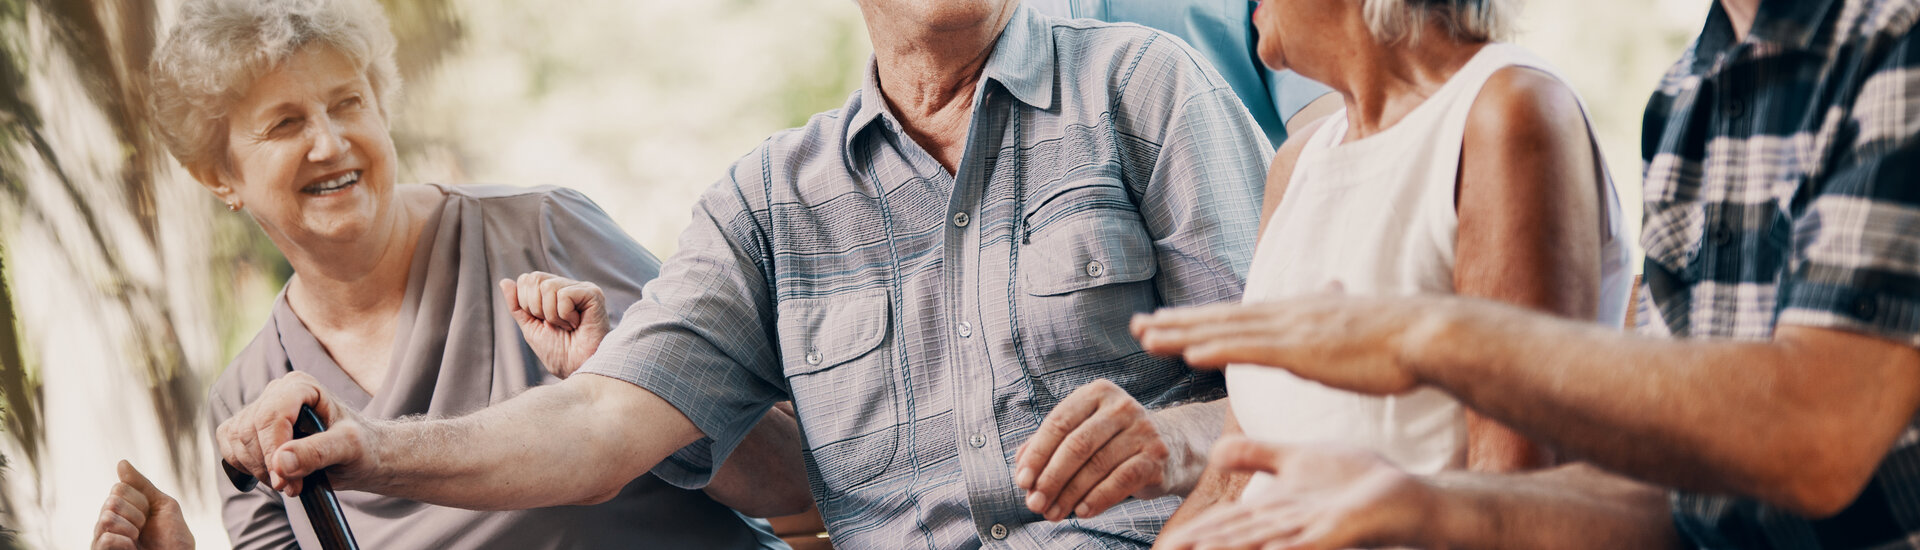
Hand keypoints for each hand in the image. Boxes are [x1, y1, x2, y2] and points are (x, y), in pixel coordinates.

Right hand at [91, 460, 194, 549]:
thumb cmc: (173, 539)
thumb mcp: (163, 505)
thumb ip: (141, 485)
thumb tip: (121, 462)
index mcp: (122, 508)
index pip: (120, 488)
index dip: (142, 500)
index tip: (151, 515)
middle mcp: (107, 522)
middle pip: (112, 500)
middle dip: (137, 514)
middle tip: (144, 529)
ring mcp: (102, 538)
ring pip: (107, 517)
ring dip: (132, 529)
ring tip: (138, 540)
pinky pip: (106, 538)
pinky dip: (125, 542)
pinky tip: (131, 549)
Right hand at [215, 371, 380, 495]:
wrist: (358, 455)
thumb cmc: (360, 446)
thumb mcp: (349, 448)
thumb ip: (318, 452)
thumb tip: (281, 463)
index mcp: (301, 386)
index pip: (271, 417)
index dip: (273, 452)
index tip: (285, 482)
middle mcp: (276, 392)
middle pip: (249, 430)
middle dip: (267, 466)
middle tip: (294, 487)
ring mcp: (259, 409)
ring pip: (236, 441)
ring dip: (258, 470)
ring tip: (289, 481)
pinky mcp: (247, 429)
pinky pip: (230, 449)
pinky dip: (246, 468)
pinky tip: (273, 474)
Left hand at [499, 272, 610, 378]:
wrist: (577, 369)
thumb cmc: (558, 352)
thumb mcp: (530, 327)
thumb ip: (517, 305)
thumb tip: (504, 281)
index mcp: (554, 292)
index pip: (526, 279)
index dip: (525, 302)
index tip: (542, 322)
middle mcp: (568, 286)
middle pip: (535, 278)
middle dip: (536, 308)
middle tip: (554, 325)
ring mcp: (582, 288)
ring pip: (548, 287)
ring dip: (552, 315)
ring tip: (567, 326)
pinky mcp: (593, 294)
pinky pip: (564, 295)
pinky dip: (565, 315)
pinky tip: (577, 324)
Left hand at [1015, 379, 1187, 520]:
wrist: (1171, 445)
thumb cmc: (1113, 440)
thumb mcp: (1082, 432)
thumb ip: (1049, 443)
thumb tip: (1020, 465)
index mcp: (1097, 392)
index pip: (1058, 423)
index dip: (1037, 454)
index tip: (1022, 481)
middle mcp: (1122, 406)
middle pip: (1077, 445)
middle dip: (1051, 478)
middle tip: (1034, 503)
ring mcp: (1143, 430)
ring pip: (1096, 466)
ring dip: (1069, 495)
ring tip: (1052, 514)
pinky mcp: (1156, 456)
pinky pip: (1121, 481)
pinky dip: (1097, 499)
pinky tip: (1081, 511)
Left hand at [1130, 293, 1451, 395]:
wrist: (1425, 333)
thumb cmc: (1396, 335)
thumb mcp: (1354, 314)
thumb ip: (1335, 303)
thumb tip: (1331, 285)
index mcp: (1295, 312)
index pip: (1237, 316)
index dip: (1198, 318)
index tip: (1166, 321)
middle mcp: (1285, 315)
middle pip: (1219, 319)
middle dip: (1175, 322)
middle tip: (1134, 326)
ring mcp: (1291, 330)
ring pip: (1224, 332)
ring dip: (1182, 335)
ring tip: (1146, 339)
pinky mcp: (1301, 350)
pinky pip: (1249, 351)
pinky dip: (1217, 350)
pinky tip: (1189, 354)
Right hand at [1156, 437, 1434, 549]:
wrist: (1410, 496)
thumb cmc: (1358, 483)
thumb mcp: (1296, 461)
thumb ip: (1256, 456)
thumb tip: (1216, 452)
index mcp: (1274, 511)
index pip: (1223, 523)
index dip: (1191, 534)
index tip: (1161, 546)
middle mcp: (1286, 528)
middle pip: (1234, 539)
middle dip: (1200, 547)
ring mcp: (1311, 532)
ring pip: (1260, 543)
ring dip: (1229, 549)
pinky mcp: (1338, 530)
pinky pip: (1304, 541)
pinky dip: (1281, 546)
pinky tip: (1265, 548)